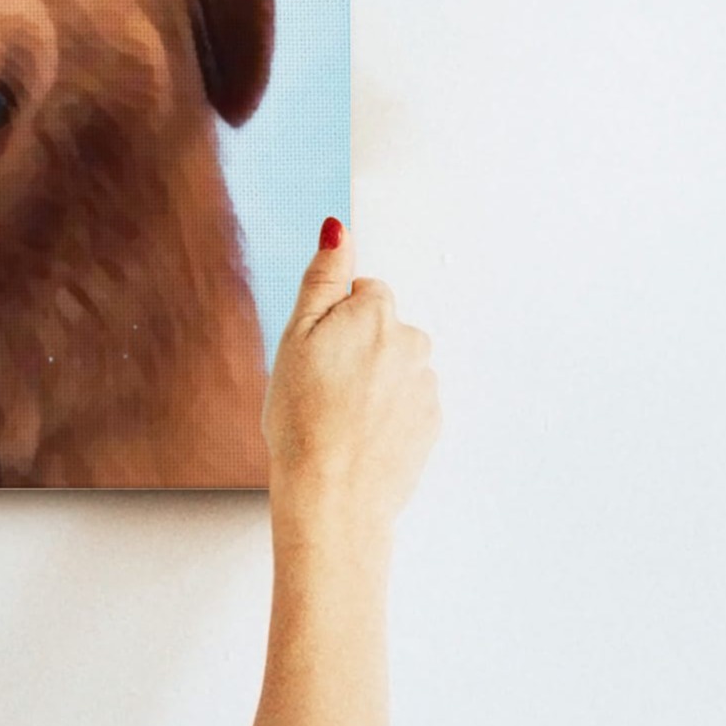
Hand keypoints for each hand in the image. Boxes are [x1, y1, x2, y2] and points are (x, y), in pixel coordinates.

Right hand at [265, 217, 440, 531]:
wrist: (332, 496)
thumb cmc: (303, 421)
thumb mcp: (295, 338)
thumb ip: (322, 278)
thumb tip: (338, 228)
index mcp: (376, 314)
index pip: (361, 293)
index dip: (332, 323)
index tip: (315, 355)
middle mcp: (411, 342)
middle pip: (383, 331)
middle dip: (357, 352)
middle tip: (322, 391)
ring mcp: (425, 385)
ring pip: (396, 370)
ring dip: (373, 387)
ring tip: (339, 421)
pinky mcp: (430, 424)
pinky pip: (407, 406)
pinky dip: (387, 418)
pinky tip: (358, 439)